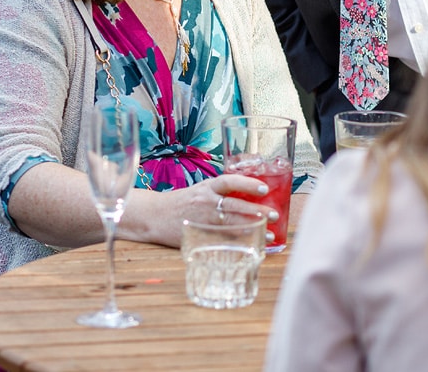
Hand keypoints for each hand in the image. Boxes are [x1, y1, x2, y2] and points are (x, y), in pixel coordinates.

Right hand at [124, 172, 271, 247]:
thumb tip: (251, 196)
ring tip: (269, 234)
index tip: (264, 188)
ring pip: (230, 224)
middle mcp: (205, 202)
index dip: (247, 184)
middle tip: (274, 215)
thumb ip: (222, 193)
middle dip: (256, 211)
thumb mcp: (201, 190)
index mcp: (206, 187)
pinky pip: (220, 239)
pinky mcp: (198, 236)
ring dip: (251, 229)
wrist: (153, 215)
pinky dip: (236, 242)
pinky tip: (249, 245)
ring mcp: (202, 220)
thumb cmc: (182, 202)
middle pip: (234, 206)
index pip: (229, 181)